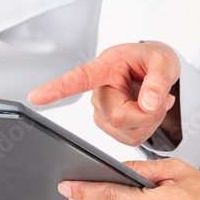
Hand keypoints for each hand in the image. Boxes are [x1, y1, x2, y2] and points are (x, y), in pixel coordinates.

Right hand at [28, 42, 179, 146]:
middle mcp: (99, 90)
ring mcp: (102, 110)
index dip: (56, 88)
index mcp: (106, 67)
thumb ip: (158, 81)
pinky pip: (131, 139)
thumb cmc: (154, 61)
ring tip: (156, 101)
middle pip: (118, 117)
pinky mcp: (109, 125)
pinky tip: (150, 111)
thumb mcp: (164, 62)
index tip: (36, 96)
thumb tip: (148, 104)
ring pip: (126, 132)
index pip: (79, 78)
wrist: (156, 71)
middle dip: (148, 114)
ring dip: (150, 122)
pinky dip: (148, 128)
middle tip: (162, 99)